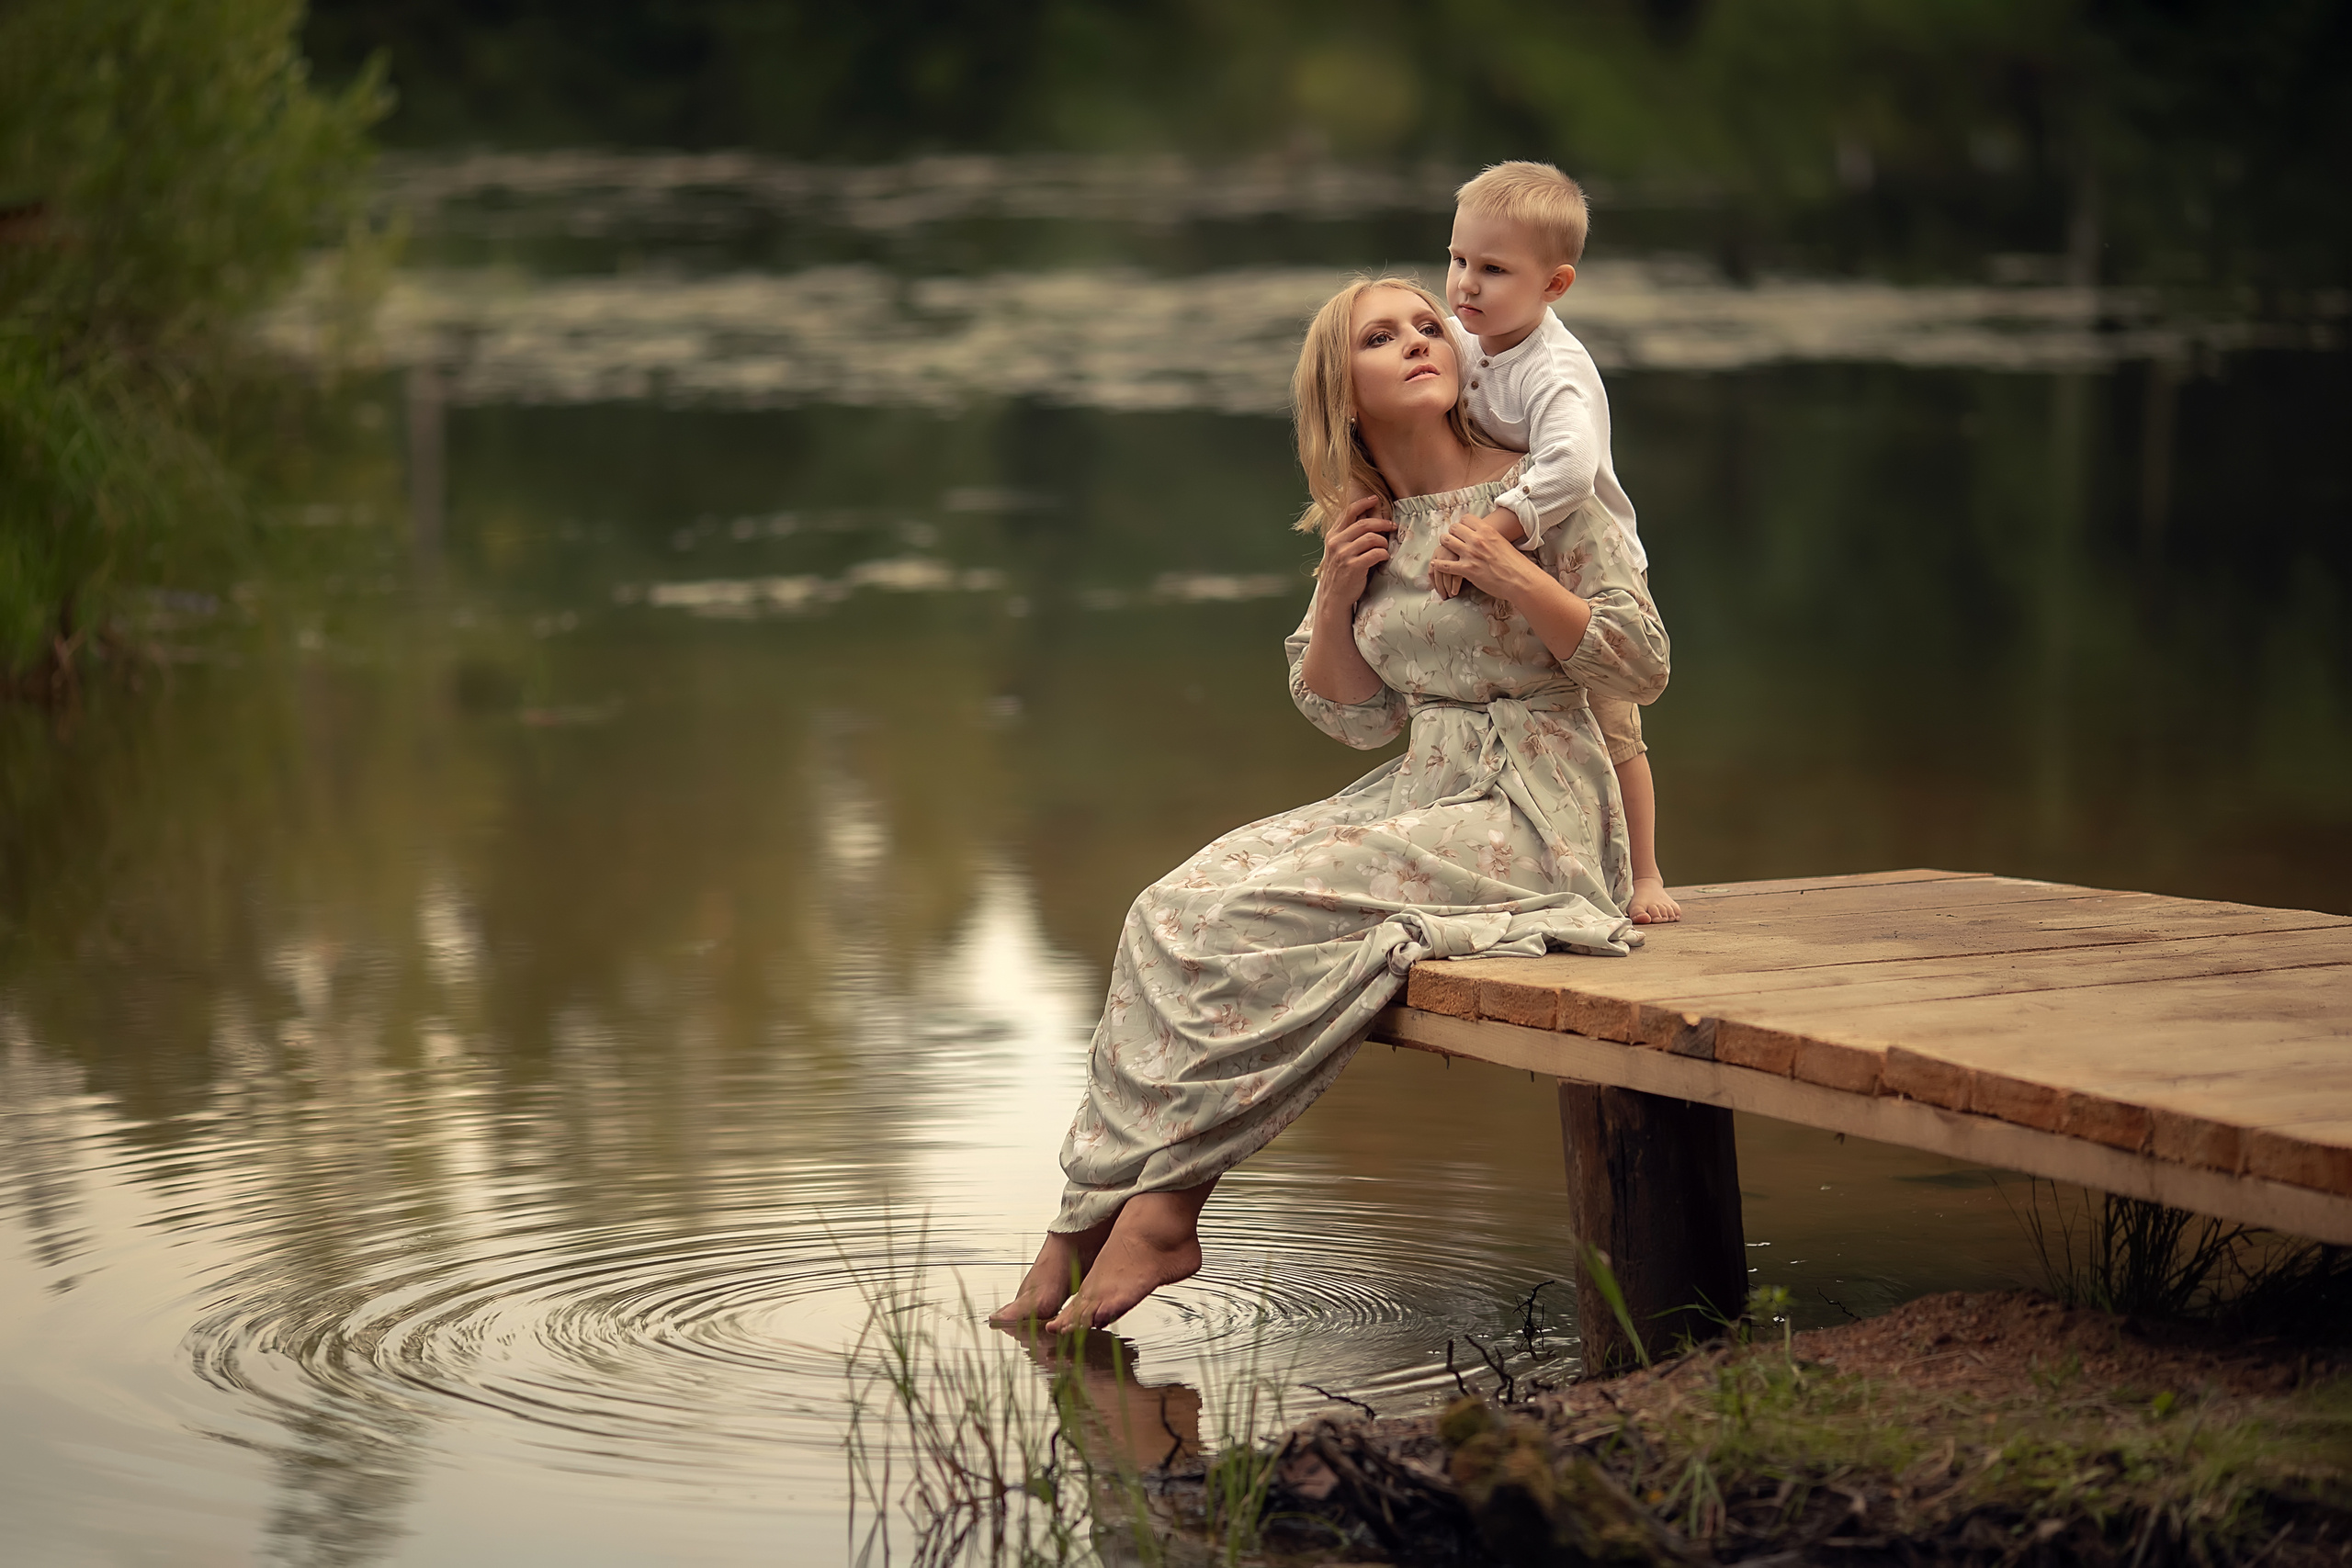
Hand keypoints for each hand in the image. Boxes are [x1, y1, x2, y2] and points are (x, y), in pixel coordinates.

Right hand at [1317, 495, 1395, 610]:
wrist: (1334, 597)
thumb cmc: (1340, 573)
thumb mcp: (1338, 551)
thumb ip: (1348, 536)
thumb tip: (1367, 519)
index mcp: (1332, 536)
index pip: (1348, 513)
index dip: (1363, 503)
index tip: (1374, 499)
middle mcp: (1336, 543)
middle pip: (1364, 524)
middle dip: (1382, 523)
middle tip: (1393, 525)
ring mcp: (1343, 555)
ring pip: (1371, 538)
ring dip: (1383, 541)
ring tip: (1386, 546)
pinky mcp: (1353, 567)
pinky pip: (1375, 553)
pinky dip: (1383, 554)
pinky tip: (1384, 557)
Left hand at [1429, 509, 1539, 604]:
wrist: (1520, 580)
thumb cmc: (1515, 563)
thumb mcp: (1503, 542)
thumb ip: (1490, 537)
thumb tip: (1484, 537)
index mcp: (1487, 530)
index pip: (1466, 519)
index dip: (1462, 524)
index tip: (1461, 529)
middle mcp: (1477, 539)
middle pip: (1454, 528)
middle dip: (1451, 533)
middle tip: (1451, 539)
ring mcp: (1470, 554)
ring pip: (1447, 542)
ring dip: (1443, 545)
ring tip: (1442, 549)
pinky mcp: (1467, 570)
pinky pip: (1445, 565)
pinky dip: (1438, 565)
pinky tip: (1435, 564)